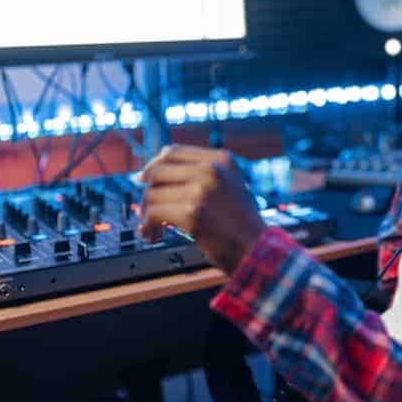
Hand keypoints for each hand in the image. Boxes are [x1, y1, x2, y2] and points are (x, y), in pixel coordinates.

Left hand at [138, 145, 265, 272]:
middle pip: (158, 172)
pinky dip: (147, 227)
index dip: (153, 165)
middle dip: (147, 193)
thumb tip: (156, 166)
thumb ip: (202, 174)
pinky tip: (153, 236)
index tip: (143, 179)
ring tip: (153, 230)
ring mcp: (202, 190)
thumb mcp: (229, 186)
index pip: (173, 151)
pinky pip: (154, 213)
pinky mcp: (192, 212)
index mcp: (221, 160)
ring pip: (152, 194)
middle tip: (146, 212)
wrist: (257, 250)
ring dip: (146, 215)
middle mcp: (212, 170)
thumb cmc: (241, 224)